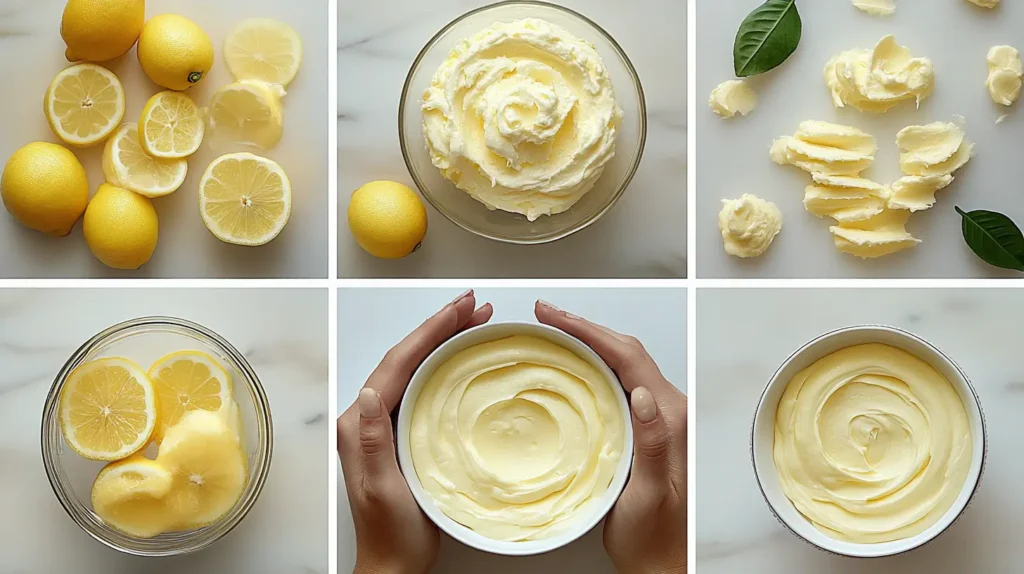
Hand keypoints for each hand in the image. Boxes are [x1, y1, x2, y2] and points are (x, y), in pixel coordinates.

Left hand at [338, 290, 492, 573]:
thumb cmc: (391, 534)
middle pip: (405, 359)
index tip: (458, 311)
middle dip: (439, 327)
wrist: (394, 566)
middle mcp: (367, 418)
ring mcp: (384, 425)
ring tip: (474, 321)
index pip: (396, 365)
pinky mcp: (401, 434)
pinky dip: (443, 366)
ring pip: (414, 369)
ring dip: (442, 342)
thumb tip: (369, 392)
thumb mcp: (384, 488)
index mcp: (360, 424)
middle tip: (474, 306)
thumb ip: (374, 440)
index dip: (428, 332)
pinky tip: (463, 360)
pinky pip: (422, 388)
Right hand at [537, 300, 686, 573]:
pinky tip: (569, 367)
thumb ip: (652, 444)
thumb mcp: (649, 494)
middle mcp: (666, 410)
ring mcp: (654, 418)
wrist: (662, 564)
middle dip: (583, 327)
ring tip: (551, 332)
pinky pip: (616, 384)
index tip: (553, 317)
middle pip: (623, 351)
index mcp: (669, 417)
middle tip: (543, 315)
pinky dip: (591, 366)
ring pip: (620, 364)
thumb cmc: (655, 537)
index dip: (587, 330)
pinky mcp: (643, 429)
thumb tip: (642, 395)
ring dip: (587, 342)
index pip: (627, 357)